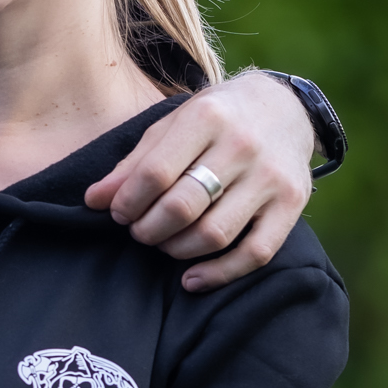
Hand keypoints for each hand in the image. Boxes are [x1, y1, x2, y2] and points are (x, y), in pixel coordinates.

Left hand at [86, 68, 315, 291]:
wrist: (285, 107)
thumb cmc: (217, 119)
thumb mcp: (172, 125)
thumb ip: (134, 163)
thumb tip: (94, 200)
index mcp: (207, 118)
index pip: (155, 173)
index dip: (127, 202)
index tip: (118, 213)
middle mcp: (243, 146)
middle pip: (182, 207)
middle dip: (148, 229)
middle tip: (139, 231)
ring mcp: (271, 178)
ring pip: (214, 234)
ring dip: (177, 250)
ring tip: (164, 244)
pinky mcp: (292, 205)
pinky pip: (255, 253)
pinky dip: (219, 274)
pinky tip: (191, 280)